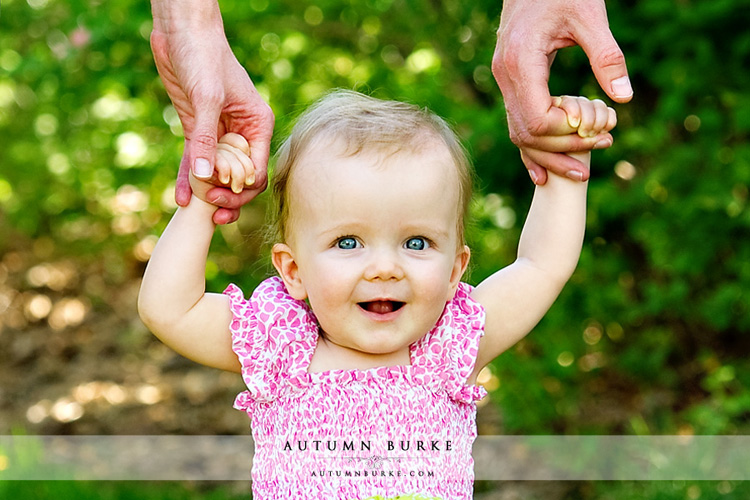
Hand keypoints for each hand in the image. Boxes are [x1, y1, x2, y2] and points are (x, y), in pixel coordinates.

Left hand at [150, 1, 273, 223]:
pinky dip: (189, 179)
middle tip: (213, 213)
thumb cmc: (204, 56)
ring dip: (210, 194)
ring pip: (218, 173)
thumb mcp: (207, 97)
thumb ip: (206, 138)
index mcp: (258, 125)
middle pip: (240, 177)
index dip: (242, 189)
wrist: (182, 32)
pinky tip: (181, 199)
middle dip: (229, 197)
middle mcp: (243, 132)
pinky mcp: (197, 129)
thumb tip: (203, 175)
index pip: (257, 168)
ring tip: (199, 214)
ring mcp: (220, 133)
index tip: (221, 197)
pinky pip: (195, 161)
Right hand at [492, 0, 630, 184]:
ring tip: (581, 169)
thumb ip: (606, 57)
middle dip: (563, 149)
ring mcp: (504, 80)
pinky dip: (533, 148)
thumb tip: (623, 98)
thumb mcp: (590, 16)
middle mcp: (505, 75)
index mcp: (521, 61)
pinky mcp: (511, 82)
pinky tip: (546, 170)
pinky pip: (517, 123)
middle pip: (527, 133)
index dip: (567, 133)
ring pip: (519, 134)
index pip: (538, 119)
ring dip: (549, 155)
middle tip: (601, 149)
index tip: (596, 130)